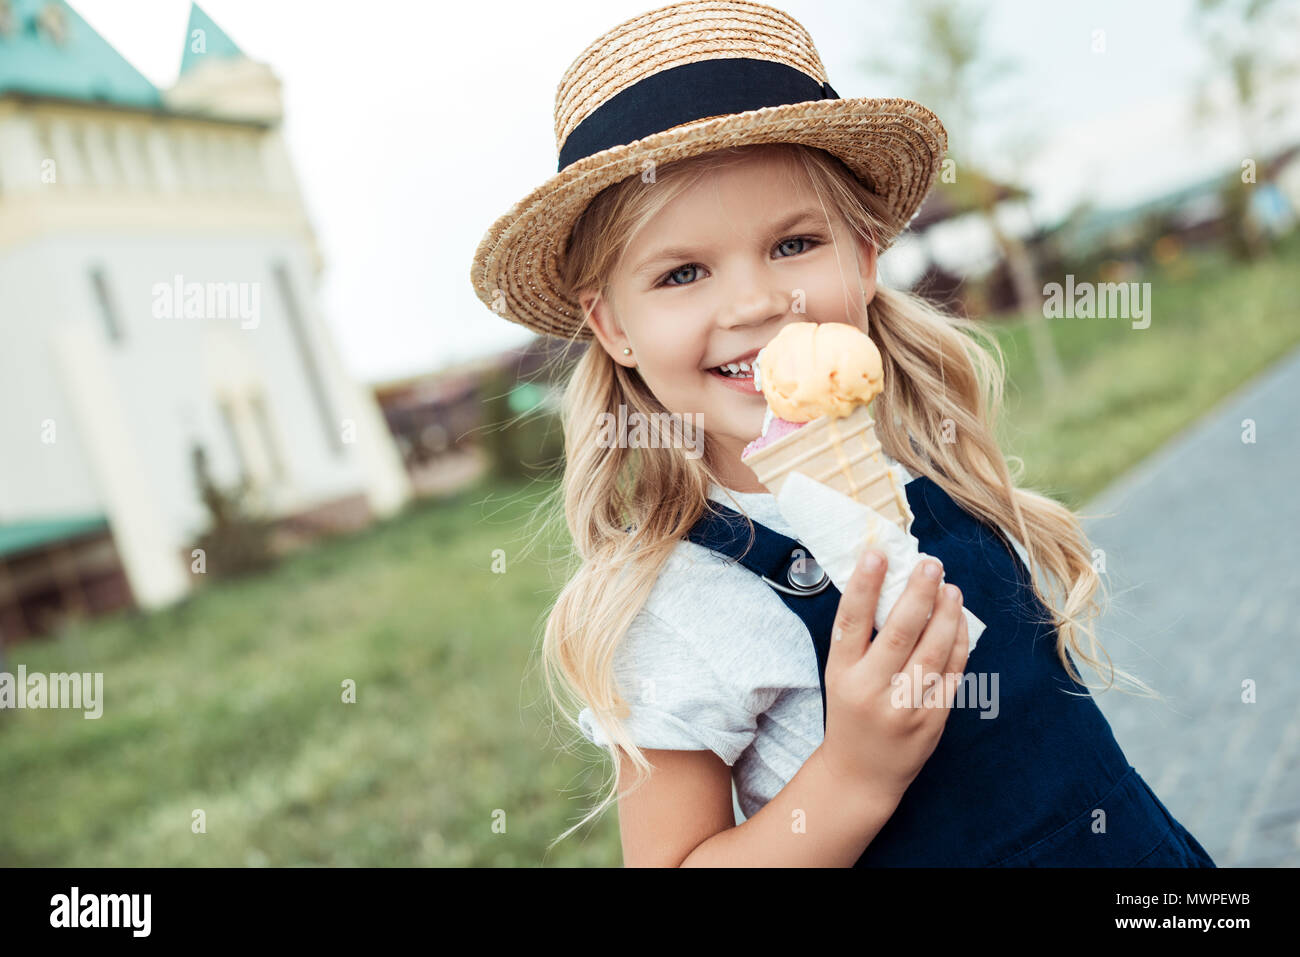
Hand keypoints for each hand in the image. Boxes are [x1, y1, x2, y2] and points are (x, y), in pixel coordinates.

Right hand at [817, 550, 969, 802]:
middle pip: (900, 633)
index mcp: (841, 675)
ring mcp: (905, 707)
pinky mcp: (933, 719)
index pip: (851, 622)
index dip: (865, 585)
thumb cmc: (850, 714)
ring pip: (933, 651)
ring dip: (945, 614)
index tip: (877, 553)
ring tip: (950, 587)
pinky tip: (959, 620)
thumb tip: (889, 583)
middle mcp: (872, 690)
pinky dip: (958, 642)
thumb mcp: (839, 676)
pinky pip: (952, 673)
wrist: (862, 774)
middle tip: (930, 564)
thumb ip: (859, 638)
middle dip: (918, 593)